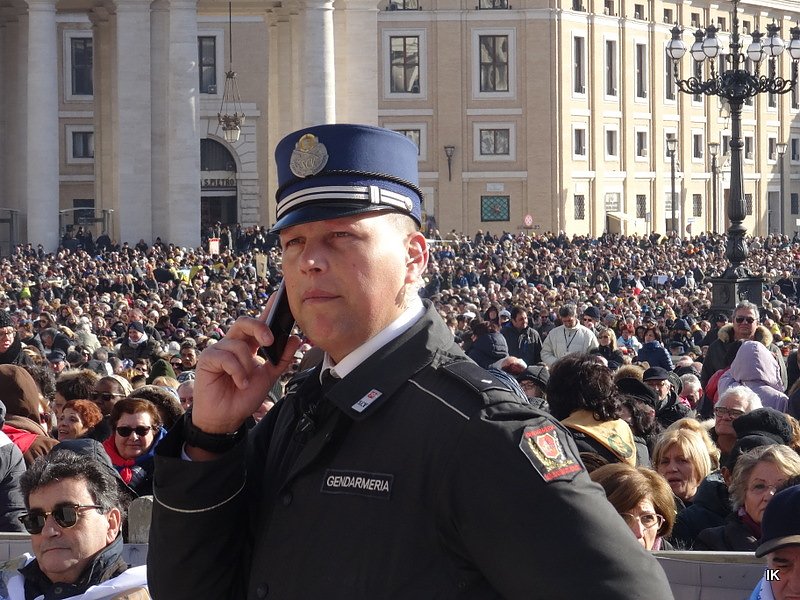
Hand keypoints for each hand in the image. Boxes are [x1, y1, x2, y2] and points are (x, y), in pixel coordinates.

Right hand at [190, 295, 300, 435]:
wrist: (226, 418)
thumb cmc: (244, 396)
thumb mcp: (268, 377)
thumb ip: (282, 359)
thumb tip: (295, 338)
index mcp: (248, 345)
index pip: (259, 322)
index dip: (268, 308)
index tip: (280, 295)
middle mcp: (233, 343)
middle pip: (244, 322)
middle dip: (259, 328)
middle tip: (269, 341)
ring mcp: (219, 349)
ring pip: (238, 344)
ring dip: (247, 365)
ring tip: (246, 382)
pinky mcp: (207, 358)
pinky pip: (226, 357)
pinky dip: (237, 372)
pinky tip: (240, 383)